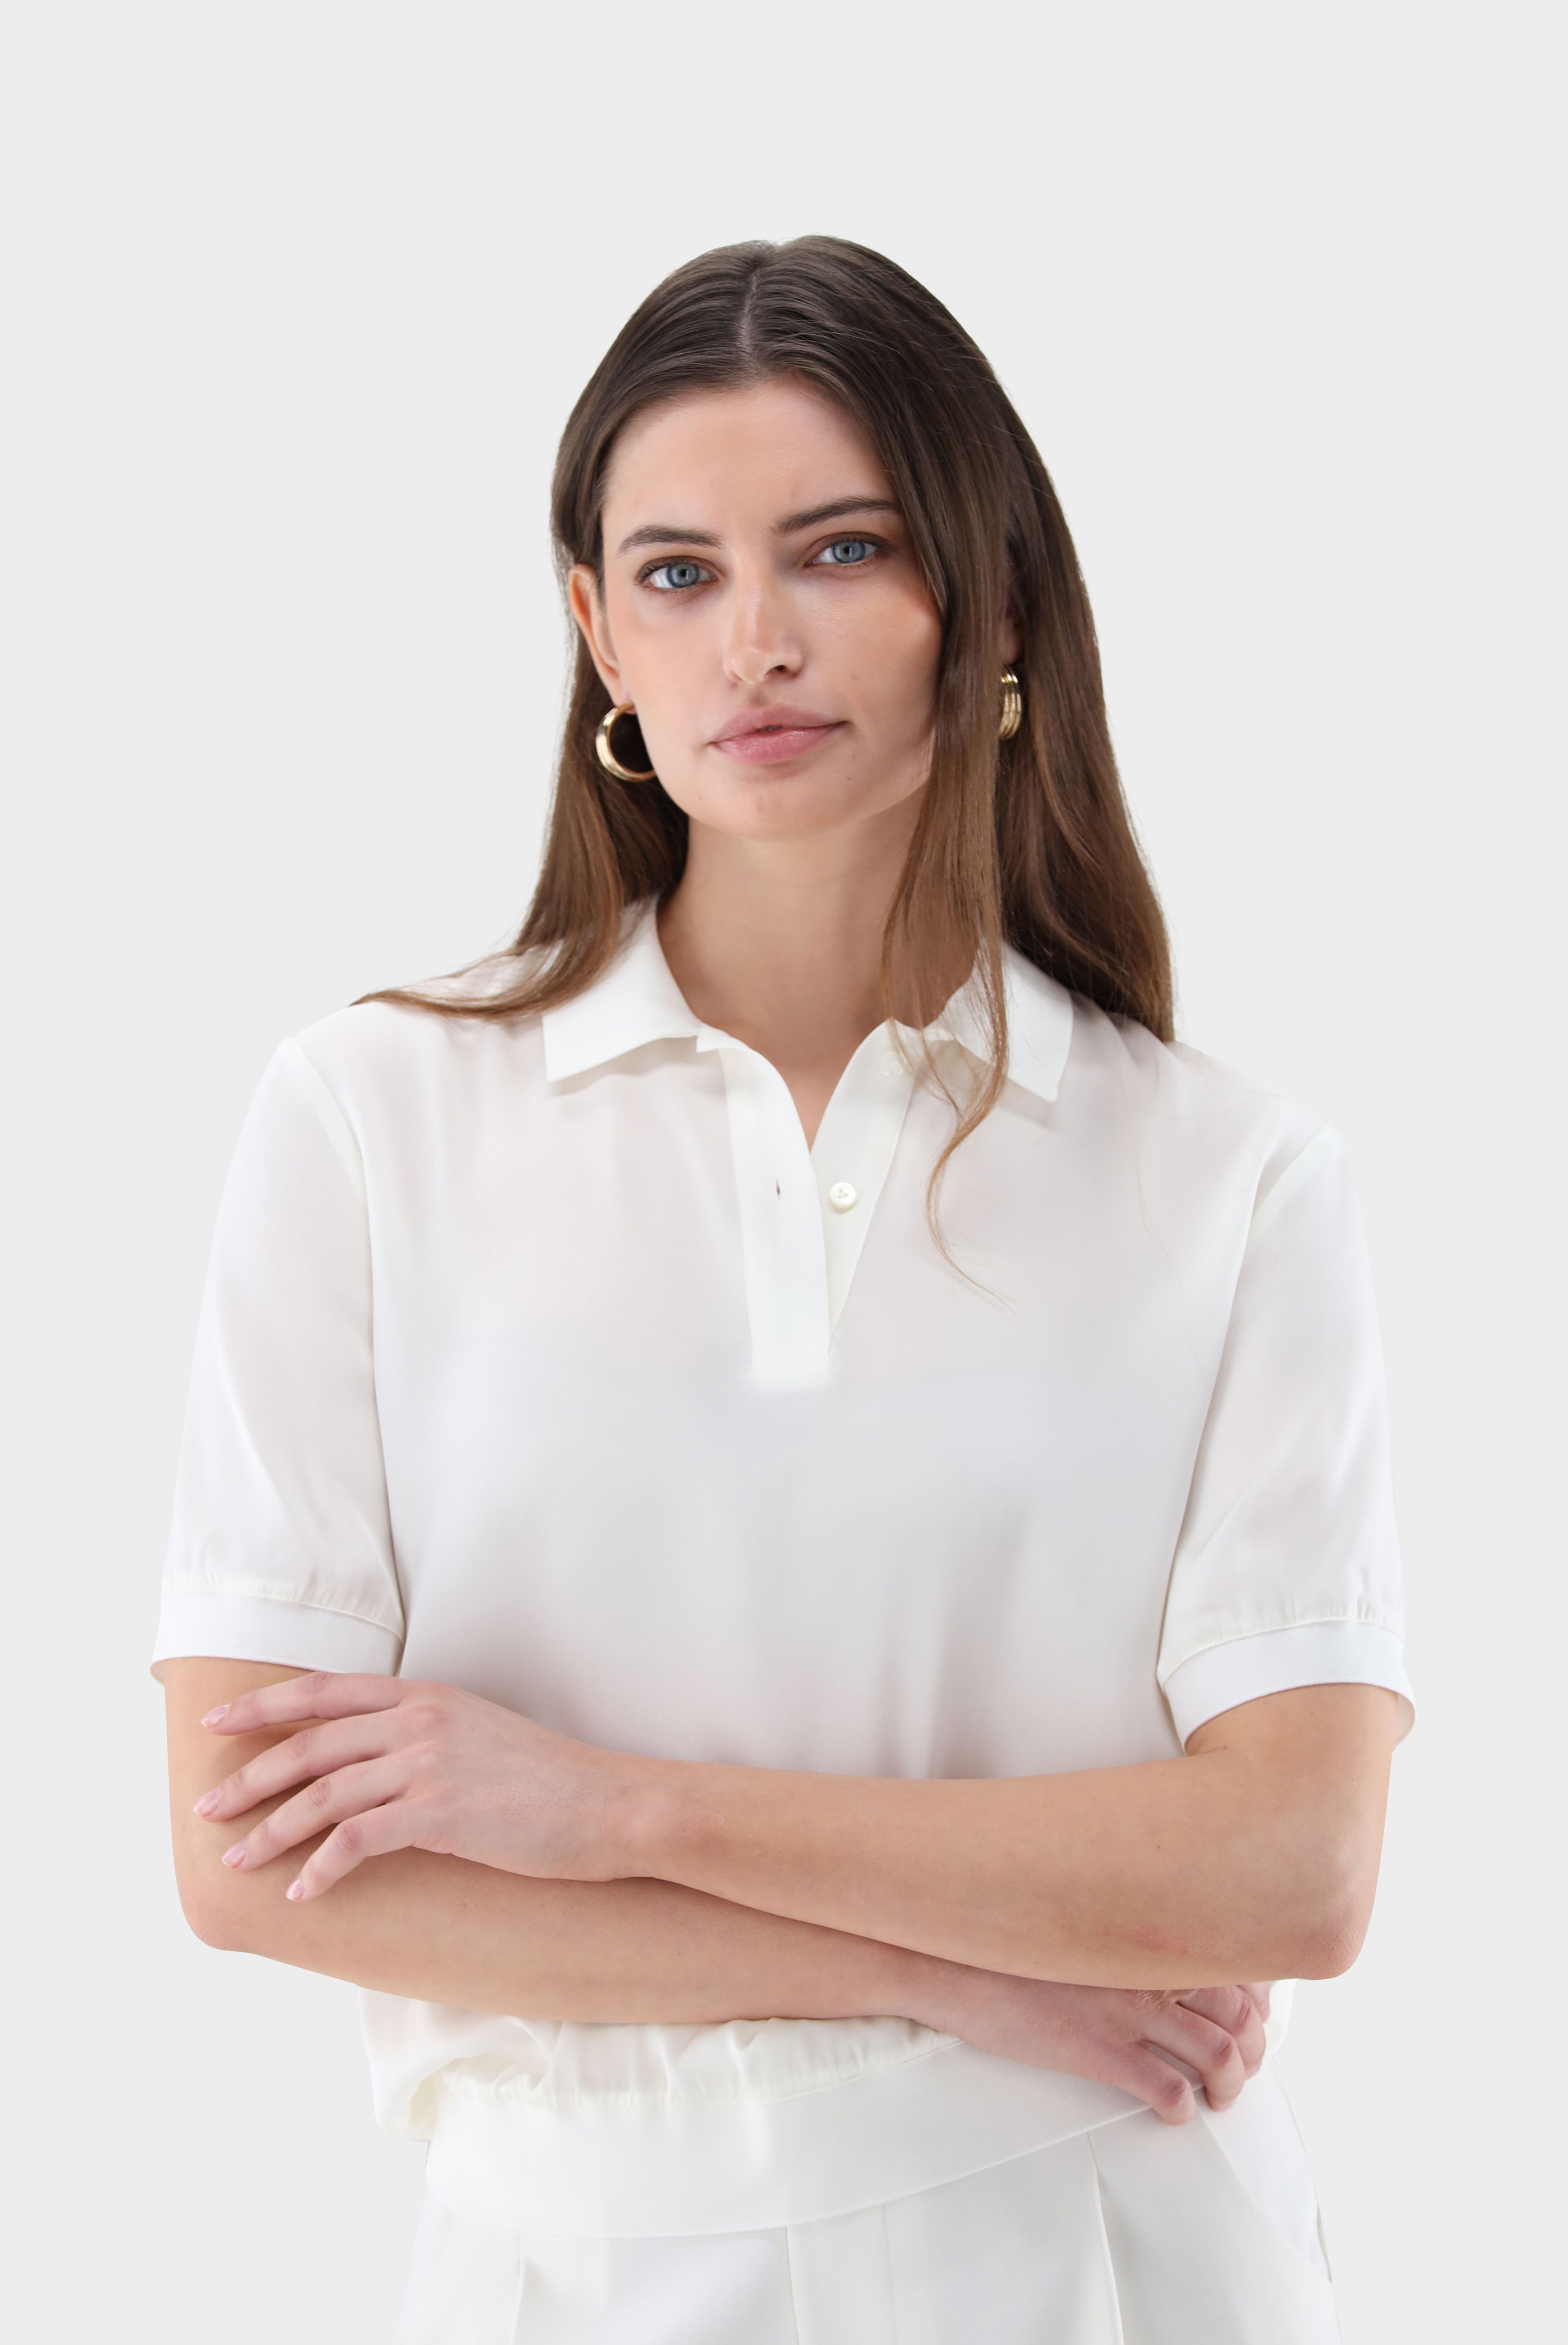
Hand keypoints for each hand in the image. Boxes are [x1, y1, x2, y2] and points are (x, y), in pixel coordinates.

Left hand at [196, 1672, 650, 1899]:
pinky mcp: (441, 1813)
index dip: (265, 1705)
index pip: (325, 1691)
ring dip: (272, 1830)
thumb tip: (372, 1761)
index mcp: (426, 1694)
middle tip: (207, 1807)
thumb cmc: (550, 1780)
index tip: (218, 1723)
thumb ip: (424, 1735)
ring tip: (237, 1860)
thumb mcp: (478, 1733)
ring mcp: (429, 1764)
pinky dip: (321, 1868)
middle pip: (310, 1743)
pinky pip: (358, 1841)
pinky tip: (302, 1892)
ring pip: (324, 1795)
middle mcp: (420, 1720)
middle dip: (250, 1776)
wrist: (610, 1805)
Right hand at [910, 1964, 1270, 2124]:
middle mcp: (1149, 1967)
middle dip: (1254, 2048)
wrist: (954, 1963)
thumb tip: (1147, 1947)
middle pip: (1239, 2014)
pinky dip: (1183, 2109)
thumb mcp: (1073, 1921)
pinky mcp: (1102, 2052)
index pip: (1233, 1962)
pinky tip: (1174, 2112)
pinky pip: (1169, 2090)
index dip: (1256, 1998)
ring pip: (1219, 2056)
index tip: (1252, 2015)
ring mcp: (1128, 2011)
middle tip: (1243, 2065)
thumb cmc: (1007, 1940)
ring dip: (1231, 2084)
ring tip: (1220, 2097)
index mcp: (1145, 1931)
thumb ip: (1120, 1929)